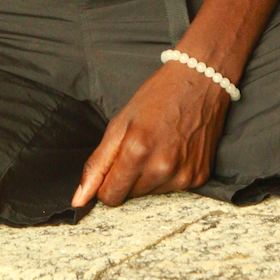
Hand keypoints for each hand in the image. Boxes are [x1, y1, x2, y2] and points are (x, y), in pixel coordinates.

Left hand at [72, 60, 230, 208]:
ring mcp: (183, 175)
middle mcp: (162, 168)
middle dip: (128, 178)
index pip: (110, 196)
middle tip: (138, 147)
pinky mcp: (200, 177)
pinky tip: (174, 150)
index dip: (105, 183)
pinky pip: (174, 189)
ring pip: (151, 194)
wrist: (200, 81)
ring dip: (149, 177)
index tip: (111, 167)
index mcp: (137, 151)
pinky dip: (169, 175)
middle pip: (130, 196)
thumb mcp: (120, 122)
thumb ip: (98, 163)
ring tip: (158, 146)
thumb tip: (79, 199)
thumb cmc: (157, 96)